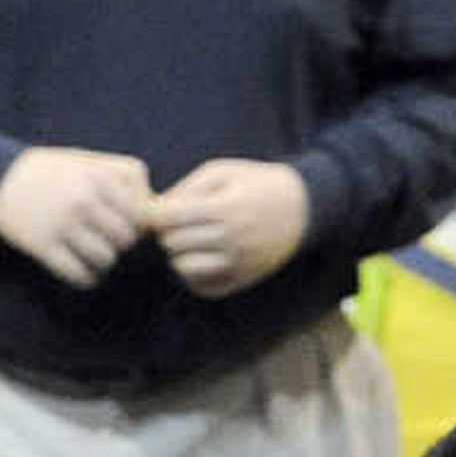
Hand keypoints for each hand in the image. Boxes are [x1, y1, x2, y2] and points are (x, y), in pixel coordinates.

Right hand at [0, 146, 154, 287]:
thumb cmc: (55, 172)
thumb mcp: (92, 161)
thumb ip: (126, 178)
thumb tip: (157, 211)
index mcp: (99, 177)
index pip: (141, 217)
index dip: (138, 227)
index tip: (125, 227)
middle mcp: (83, 200)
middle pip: (125, 240)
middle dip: (121, 245)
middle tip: (108, 242)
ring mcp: (62, 224)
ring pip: (105, 260)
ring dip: (103, 263)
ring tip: (94, 255)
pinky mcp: (42, 246)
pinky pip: (79, 275)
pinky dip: (86, 279)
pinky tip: (82, 271)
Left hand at [150, 158, 310, 298]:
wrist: (303, 207)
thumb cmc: (256, 184)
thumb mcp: (222, 172)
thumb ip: (184, 189)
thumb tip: (152, 211)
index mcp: (224, 209)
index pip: (165, 218)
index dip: (158, 211)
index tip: (166, 207)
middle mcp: (232, 239)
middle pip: (171, 242)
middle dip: (169, 231)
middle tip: (181, 221)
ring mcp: (239, 263)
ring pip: (182, 266)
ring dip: (180, 253)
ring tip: (192, 239)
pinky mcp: (242, 279)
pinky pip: (200, 285)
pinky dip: (194, 273)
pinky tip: (203, 256)